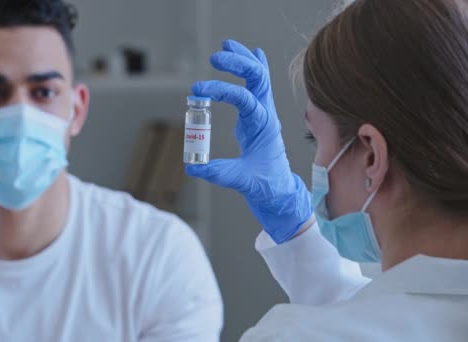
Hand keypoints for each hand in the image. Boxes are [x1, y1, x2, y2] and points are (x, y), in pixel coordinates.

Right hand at [186, 39, 311, 243]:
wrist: (279, 191)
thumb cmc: (265, 185)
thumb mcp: (241, 181)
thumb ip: (218, 172)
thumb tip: (192, 166)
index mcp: (263, 126)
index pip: (244, 98)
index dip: (222, 90)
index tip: (197, 90)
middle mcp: (266, 114)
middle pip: (257, 77)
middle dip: (238, 63)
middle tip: (215, 57)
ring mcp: (263, 112)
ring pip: (260, 77)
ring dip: (245, 59)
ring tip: (228, 44)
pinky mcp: (258, 115)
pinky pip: (260, 86)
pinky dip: (255, 67)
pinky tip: (253, 53)